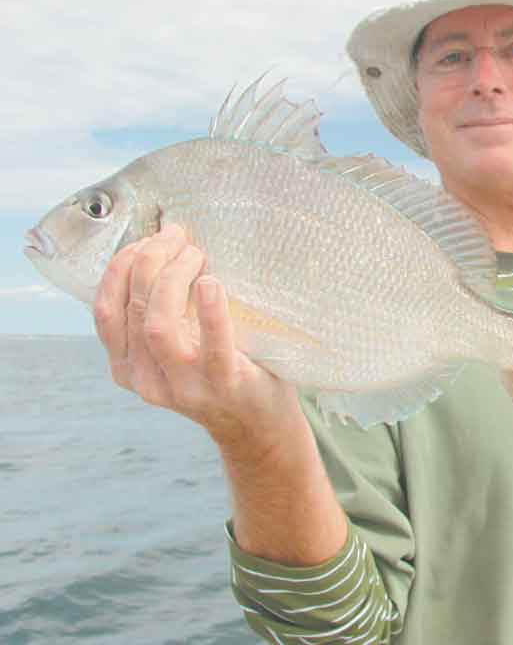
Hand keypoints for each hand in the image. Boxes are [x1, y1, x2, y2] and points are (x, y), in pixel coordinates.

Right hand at [93, 224, 302, 455]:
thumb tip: (161, 247)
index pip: (105, 310)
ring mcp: (184, 387)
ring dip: (174, 278)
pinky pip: (211, 347)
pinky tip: (212, 283)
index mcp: (127, 368)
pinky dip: (210, 311)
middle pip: (134, 308)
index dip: (121, 267)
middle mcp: (147, 380)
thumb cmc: (220, 371)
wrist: (259, 426)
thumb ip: (160, 315)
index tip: (146, 239)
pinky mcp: (223, 386)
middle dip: (152, 260)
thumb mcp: (176, 350)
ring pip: (159, 326)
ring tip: (197, 254)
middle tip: (179, 236)